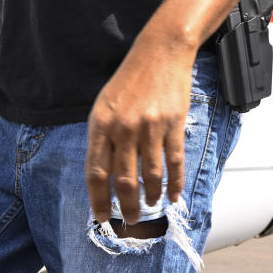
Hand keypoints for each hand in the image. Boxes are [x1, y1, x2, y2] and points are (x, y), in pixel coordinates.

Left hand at [85, 35, 194, 224]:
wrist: (160, 53)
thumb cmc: (130, 81)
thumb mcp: (104, 106)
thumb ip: (103, 139)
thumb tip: (105, 176)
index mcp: (101, 125)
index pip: (96, 172)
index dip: (98, 199)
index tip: (102, 217)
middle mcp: (124, 128)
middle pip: (124, 180)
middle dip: (126, 206)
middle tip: (130, 219)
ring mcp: (150, 127)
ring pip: (151, 174)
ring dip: (151, 196)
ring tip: (150, 206)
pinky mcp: (173, 124)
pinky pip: (174, 161)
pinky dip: (175, 182)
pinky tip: (174, 195)